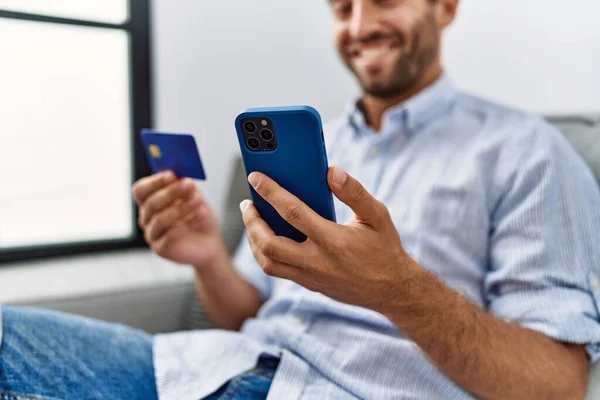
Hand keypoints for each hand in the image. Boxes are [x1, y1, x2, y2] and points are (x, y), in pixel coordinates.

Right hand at [133, 171, 227, 267]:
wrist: (210, 242)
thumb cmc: (198, 217)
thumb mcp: (193, 195)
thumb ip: (185, 185)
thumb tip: (180, 174)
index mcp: (151, 203)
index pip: (140, 190)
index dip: (154, 182)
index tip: (171, 174)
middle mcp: (147, 219)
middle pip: (150, 203)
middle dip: (171, 192)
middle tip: (189, 185)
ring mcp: (152, 235)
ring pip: (160, 219)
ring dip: (181, 207)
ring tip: (199, 201)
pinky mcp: (161, 249)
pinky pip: (169, 236)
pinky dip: (188, 222)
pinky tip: (201, 215)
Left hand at [240, 166, 416, 311]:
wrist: (392, 290)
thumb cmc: (384, 248)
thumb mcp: (377, 216)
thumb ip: (354, 192)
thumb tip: (331, 170)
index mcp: (334, 241)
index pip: (293, 212)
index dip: (271, 192)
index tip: (256, 177)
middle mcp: (318, 261)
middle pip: (269, 245)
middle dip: (252, 222)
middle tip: (248, 204)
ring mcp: (311, 277)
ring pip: (268, 263)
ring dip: (254, 240)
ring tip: (253, 221)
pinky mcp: (309, 285)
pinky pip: (278, 270)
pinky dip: (265, 253)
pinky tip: (267, 238)